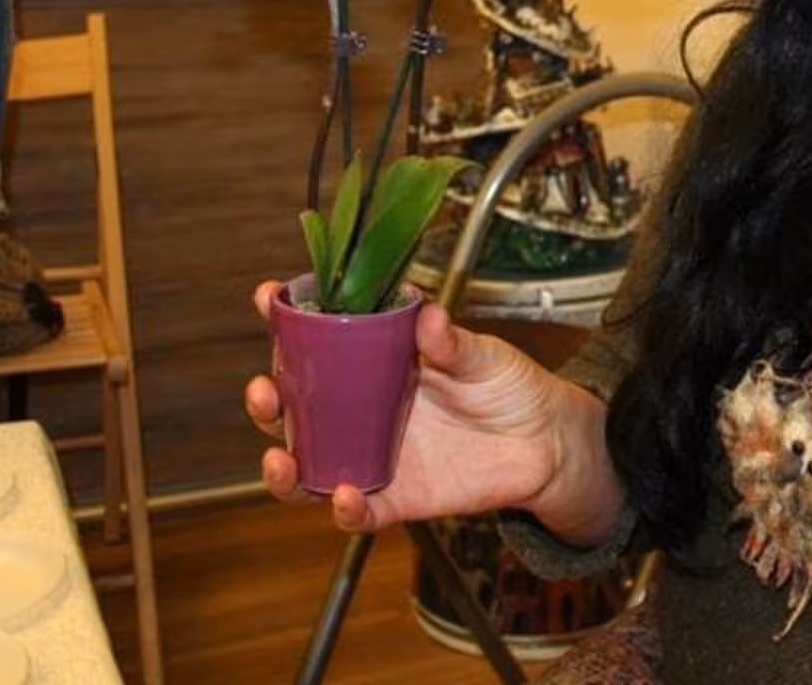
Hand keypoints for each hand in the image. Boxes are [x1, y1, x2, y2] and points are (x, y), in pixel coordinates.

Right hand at [244, 281, 620, 539]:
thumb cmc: (509, 386)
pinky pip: (358, 513)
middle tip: (263, 390)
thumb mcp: (483, 355)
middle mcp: (362, 414)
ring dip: (283, 468)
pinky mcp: (397, 498)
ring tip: (279, 460)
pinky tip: (344, 495)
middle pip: (294, 411)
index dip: (284, 322)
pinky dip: (345, 509)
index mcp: (375, 367)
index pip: (317, 344)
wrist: (548, 441)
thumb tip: (428, 316)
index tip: (265, 298)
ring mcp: (374, 457)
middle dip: (267, 402)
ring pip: (309, 469)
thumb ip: (452, 344)